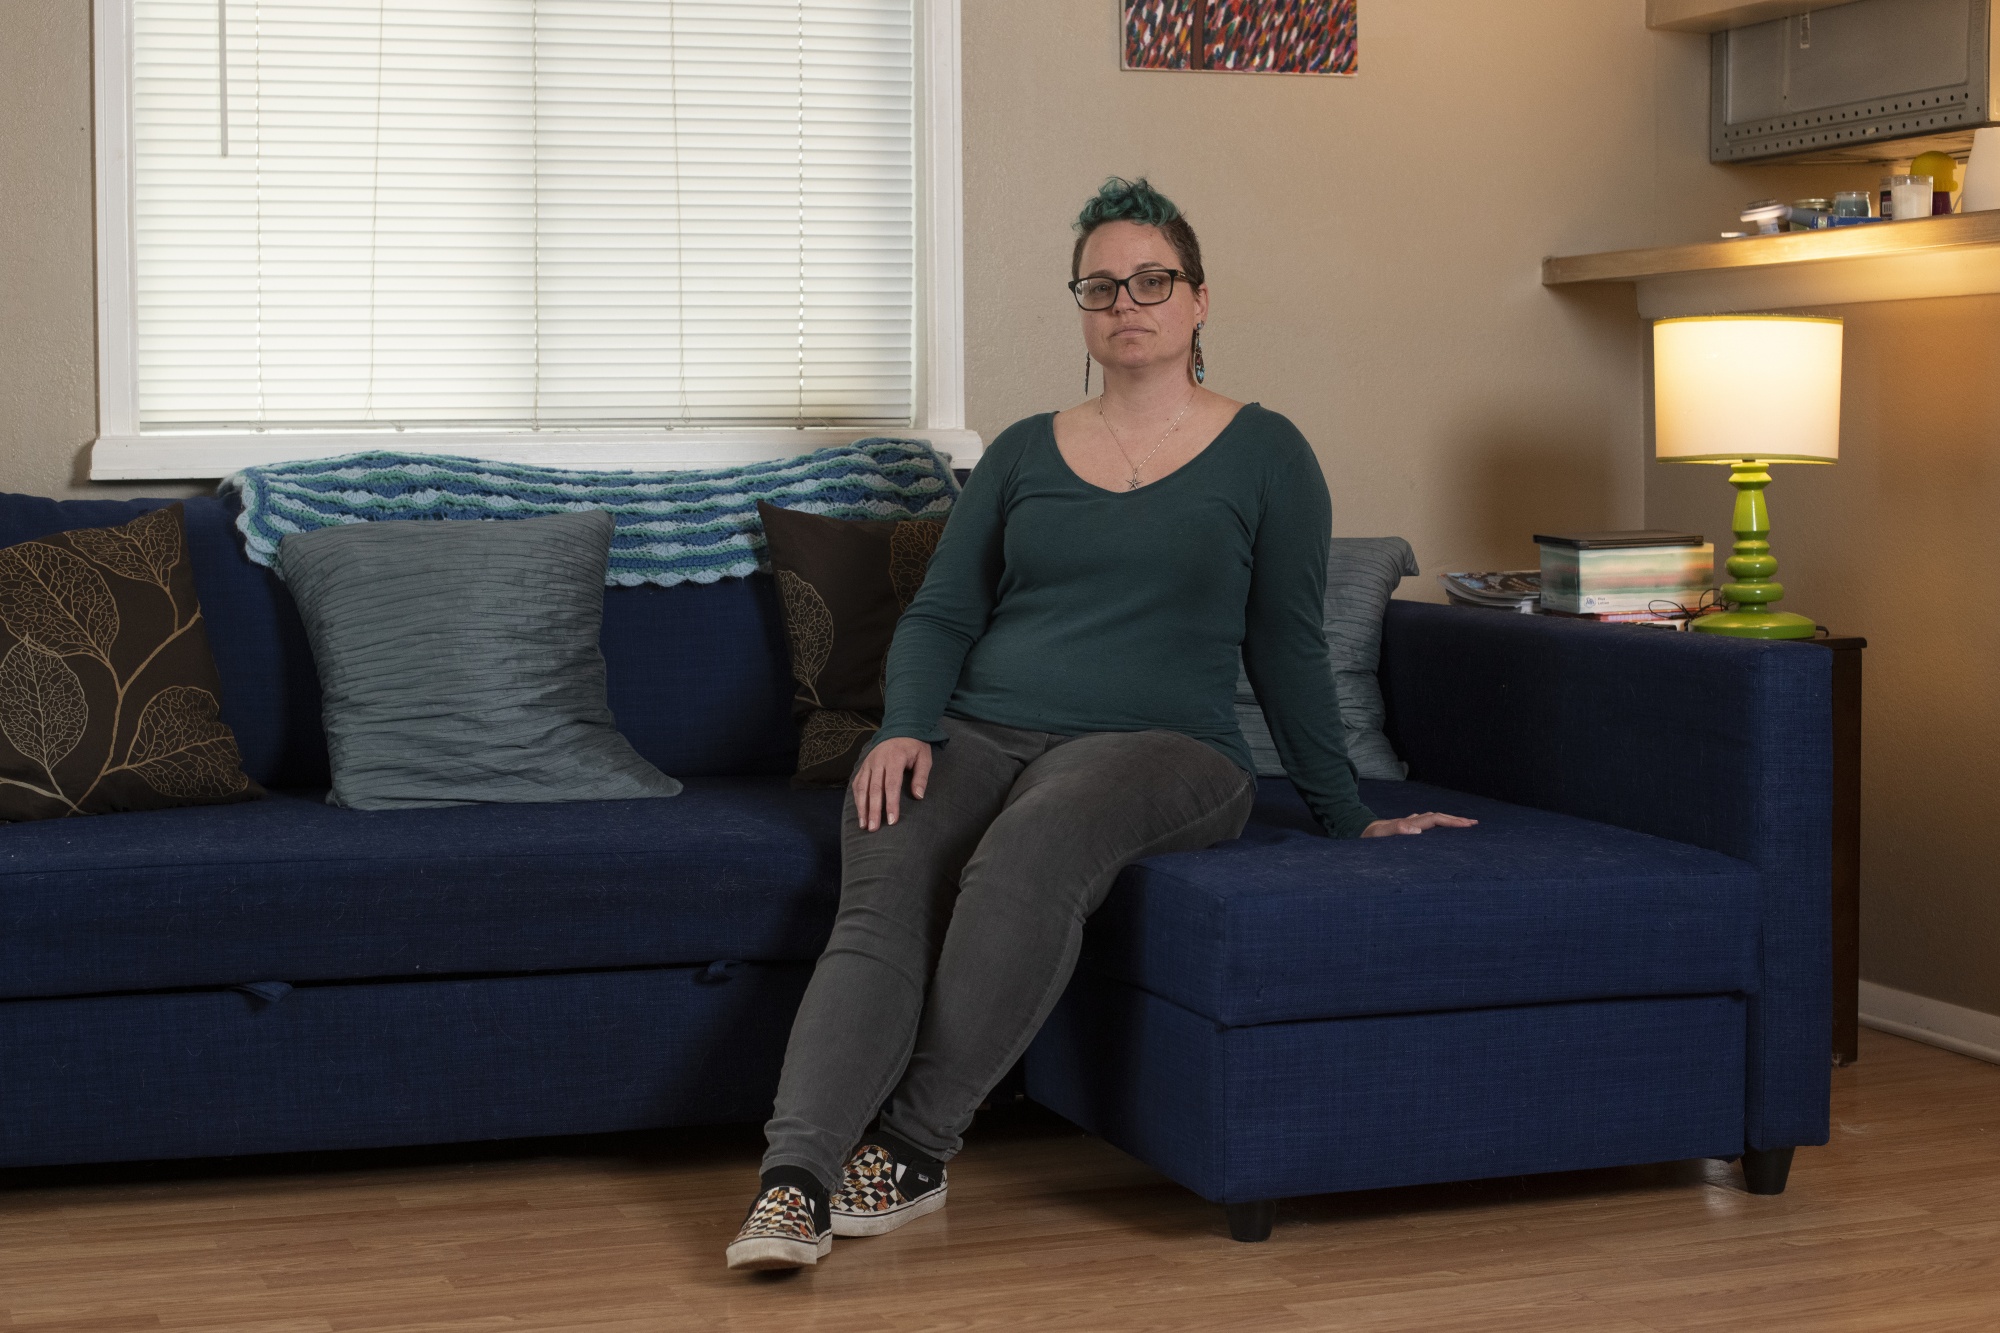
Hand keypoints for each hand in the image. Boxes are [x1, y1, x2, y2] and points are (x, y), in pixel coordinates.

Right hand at [852, 736, 932, 831]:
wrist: (900, 727)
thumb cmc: (914, 745)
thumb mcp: (924, 757)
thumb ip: (921, 777)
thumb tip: (918, 796)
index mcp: (894, 759)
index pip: (891, 785)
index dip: (891, 804)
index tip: (892, 820)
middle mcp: (878, 761)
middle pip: (874, 789)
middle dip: (873, 810)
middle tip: (874, 828)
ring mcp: (868, 763)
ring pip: (862, 787)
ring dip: (862, 807)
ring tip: (864, 825)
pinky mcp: (863, 765)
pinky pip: (857, 783)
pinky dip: (857, 798)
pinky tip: (859, 811)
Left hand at [1361, 811, 1478, 837]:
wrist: (1360, 832)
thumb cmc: (1370, 837)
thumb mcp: (1381, 834)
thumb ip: (1397, 830)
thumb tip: (1417, 829)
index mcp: (1411, 822)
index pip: (1436, 819)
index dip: (1452, 822)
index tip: (1468, 825)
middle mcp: (1412, 821)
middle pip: (1438, 817)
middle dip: (1456, 820)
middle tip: (1474, 823)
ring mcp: (1410, 824)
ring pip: (1434, 819)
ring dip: (1448, 821)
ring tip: (1463, 824)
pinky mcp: (1406, 828)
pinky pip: (1426, 825)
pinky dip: (1437, 825)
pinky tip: (1440, 827)